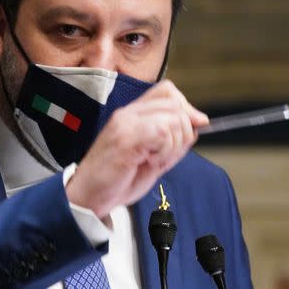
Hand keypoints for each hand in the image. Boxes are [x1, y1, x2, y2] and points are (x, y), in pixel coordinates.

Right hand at [65, 79, 208, 218]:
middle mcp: (128, 113)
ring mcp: (126, 123)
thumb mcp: (153, 156)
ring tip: (155, 159)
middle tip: (167, 154)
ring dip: (174, 145)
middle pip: (175, 104)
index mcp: (132, 114)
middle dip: (184, 132)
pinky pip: (162, 132)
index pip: (168, 92)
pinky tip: (150, 161)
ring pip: (173, 118)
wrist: (88, 196)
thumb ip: (173, 138)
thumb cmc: (117, 179)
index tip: (192, 129)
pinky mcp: (126, 137)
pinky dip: (165, 150)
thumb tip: (201, 121)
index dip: (186, 109)